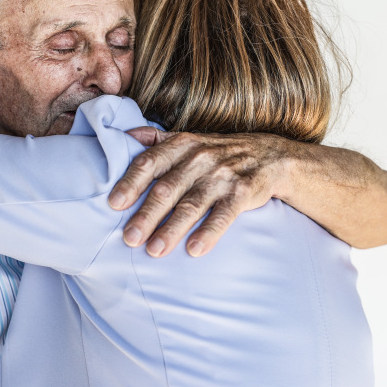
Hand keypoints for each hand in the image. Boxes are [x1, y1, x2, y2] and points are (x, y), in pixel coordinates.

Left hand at [109, 129, 286, 257]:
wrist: (272, 156)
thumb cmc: (219, 153)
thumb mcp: (190, 139)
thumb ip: (156, 139)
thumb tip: (121, 135)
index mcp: (182, 145)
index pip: (150, 162)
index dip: (131, 183)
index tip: (114, 204)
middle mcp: (200, 158)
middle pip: (167, 188)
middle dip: (146, 214)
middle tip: (129, 238)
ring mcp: (222, 175)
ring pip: (191, 205)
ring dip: (172, 229)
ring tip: (154, 250)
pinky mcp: (243, 192)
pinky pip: (224, 215)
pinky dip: (209, 232)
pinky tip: (194, 250)